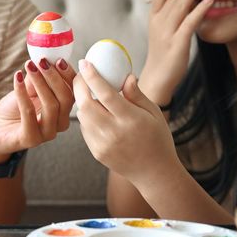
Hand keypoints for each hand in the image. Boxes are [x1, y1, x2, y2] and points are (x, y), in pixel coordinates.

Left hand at [0, 58, 76, 163]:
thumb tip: (46, 58)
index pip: (74, 92)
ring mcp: (46, 134)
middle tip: (42, 61)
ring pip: (51, 106)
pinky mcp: (30, 139)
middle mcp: (59, 124)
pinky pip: (28, 113)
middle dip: (54, 76)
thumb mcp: (28, 89)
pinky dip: (23, 92)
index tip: (59, 59)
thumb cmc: (14, 110)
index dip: (68, 75)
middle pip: (66, 98)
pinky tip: (17, 78)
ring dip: (40, 82)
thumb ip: (38, 77)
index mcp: (63, 111)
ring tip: (29, 66)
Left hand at [74, 60, 182, 184]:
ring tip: (90, 93)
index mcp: (130, 120)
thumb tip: (126, 76)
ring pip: (82, 116)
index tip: (85, 63)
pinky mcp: (96, 152)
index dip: (92, 76)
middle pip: (86, 104)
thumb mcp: (154, 113)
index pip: (105, 93)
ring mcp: (103, 144)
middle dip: (79, 86)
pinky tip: (96, 113)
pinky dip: (86, 117)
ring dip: (82, 102)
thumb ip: (136, 94)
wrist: (154, 172)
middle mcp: (114, 132)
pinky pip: (84, 129)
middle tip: (81, 75)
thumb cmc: (158, 139)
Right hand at [141, 0, 213, 103]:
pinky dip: (200, 10)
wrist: (157, 79)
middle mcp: (158, 23)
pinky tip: (210, 0)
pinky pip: (189, 23)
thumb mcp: (163, 30)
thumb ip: (171, 14)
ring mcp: (167, 33)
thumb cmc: (163, 54)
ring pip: (180, 4)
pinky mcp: (177, 44)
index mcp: (153, 18)